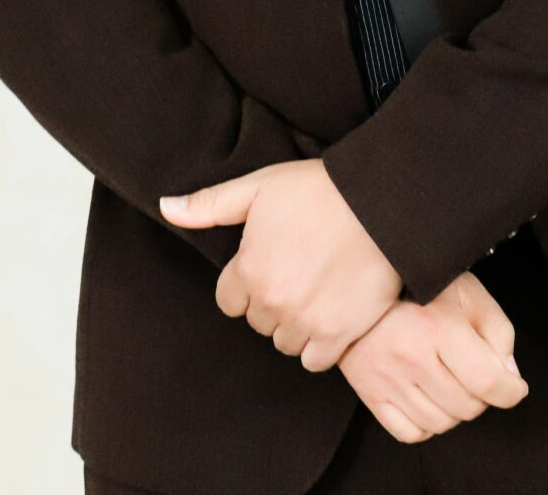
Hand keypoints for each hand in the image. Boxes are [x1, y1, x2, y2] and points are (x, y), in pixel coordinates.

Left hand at [159, 158, 402, 369]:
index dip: (247, 280)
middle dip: (271, 300)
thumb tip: (165, 208)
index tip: (270, 261)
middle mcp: (272, 303)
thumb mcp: (259, 186)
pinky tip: (330, 313)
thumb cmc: (319, 189)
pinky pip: (314, 361)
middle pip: (257, 321)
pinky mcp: (339, 336)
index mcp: (248, 270)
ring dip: (294, 322)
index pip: (229, 300)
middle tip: (297, 269)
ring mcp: (306, 322)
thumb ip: (210, 205)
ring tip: (316, 289)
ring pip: (284, 342)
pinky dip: (319, 344)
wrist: (381, 202)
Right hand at [338, 270, 529, 444]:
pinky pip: (412, 433)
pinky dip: (428, 423)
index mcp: (438, 327)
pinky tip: (430, 397)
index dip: (510, 391)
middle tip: (477, 374)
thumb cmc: (419, 287)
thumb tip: (508, 374)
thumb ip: (498, 331)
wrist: (359, 287)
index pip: (487, 381)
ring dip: (456, 410)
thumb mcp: (467, 292)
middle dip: (483, 395)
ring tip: (452, 381)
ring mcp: (388, 380)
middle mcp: (411, 357)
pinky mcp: (371, 395)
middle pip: (467, 407)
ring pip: (442, 423)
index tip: (515, 387)